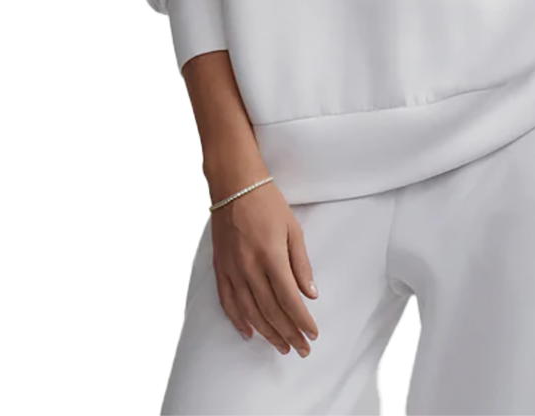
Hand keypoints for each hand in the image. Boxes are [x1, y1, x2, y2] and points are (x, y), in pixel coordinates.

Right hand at [209, 181, 320, 355]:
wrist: (235, 185)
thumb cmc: (267, 202)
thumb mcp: (293, 228)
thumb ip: (301, 263)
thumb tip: (311, 294)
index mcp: (271, 256)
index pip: (289, 298)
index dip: (302, 320)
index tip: (313, 334)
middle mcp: (250, 267)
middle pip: (271, 311)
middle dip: (288, 333)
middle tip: (301, 349)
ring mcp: (233, 269)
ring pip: (250, 312)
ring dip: (267, 333)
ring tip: (282, 346)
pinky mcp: (221, 268)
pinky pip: (228, 301)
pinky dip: (238, 320)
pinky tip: (249, 333)